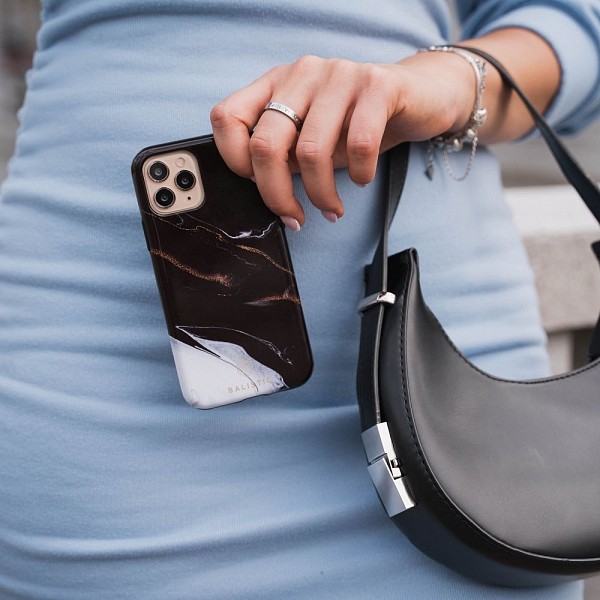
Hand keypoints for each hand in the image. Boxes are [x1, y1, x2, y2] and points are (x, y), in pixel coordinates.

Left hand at [210, 52, 475, 227]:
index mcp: (276, 84)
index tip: (258, 187)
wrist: (421, 96)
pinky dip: (359, 173)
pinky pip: (359, 142)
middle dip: (276, 194)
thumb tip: (262, 192)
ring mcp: (340, 75)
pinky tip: (363, 179)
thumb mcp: (312, 139)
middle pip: (266, 143)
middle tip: (294, 218)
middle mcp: (303, 74)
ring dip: (320, 193)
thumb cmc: (358, 125)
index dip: (234, 161)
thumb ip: (285, 156)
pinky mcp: (378, 85)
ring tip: (332, 209)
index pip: (227, 118)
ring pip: (311, 150)